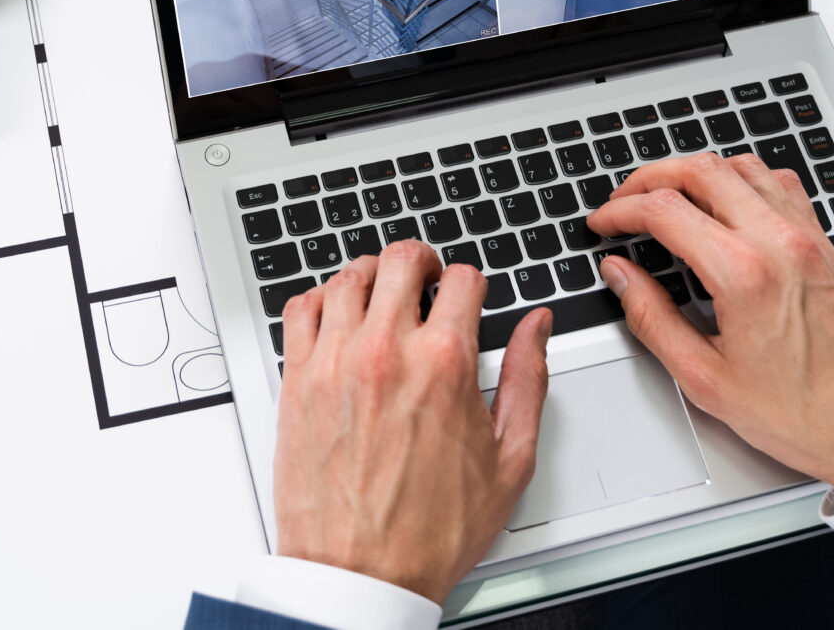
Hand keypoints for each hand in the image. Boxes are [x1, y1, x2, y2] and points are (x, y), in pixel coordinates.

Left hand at [273, 240, 552, 603]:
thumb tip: (536, 329)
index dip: (471, 283)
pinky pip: (300, 309)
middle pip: (401, 260)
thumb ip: (529, 381)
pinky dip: (320, 299)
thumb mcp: (509, 460)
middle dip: (421, 262)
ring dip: (371, 276)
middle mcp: (386, 352)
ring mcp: (335, 362)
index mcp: (444, 365)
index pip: (461, 278)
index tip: (467, 296)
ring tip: (382, 294)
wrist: (362, 573)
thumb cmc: (429, 530)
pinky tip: (336, 315)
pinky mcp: (297, 380)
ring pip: (348, 276)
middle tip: (425, 279)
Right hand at [589, 154, 833, 498]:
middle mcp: (779, 242)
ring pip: (743, 166)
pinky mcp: (826, 245)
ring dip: (696, 172)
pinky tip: (728, 203)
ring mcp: (808, 238)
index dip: (621, 210)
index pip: (665, 210)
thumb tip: (623, 277)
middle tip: (625, 201)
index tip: (604, 223)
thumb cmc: (807, 415)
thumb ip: (653, 319)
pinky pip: (780, 184)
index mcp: (744, 274)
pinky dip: (743, 179)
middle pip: (701, 170)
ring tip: (669, 195)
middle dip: (650, 177)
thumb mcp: (706, 380)